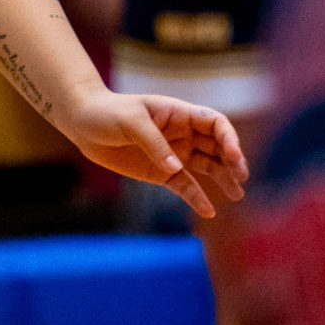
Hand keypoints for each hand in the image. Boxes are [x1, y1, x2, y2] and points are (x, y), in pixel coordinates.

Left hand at [62, 89, 247, 217]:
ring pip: (207, 167)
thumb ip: (154, 144)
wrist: (83, 124)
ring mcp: (174, 154)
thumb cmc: (107, 113)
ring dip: (223, 179)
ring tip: (237, 194)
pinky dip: (197, 198)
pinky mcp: (162, 173)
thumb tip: (176, 167)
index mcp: (179, 114)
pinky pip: (185, 186)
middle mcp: (183, 133)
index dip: (228, 138)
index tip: (232, 155)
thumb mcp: (131, 122)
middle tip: (241, 177)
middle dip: (232, 160)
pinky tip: (209, 211)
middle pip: (217, 146)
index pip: (215, 123)